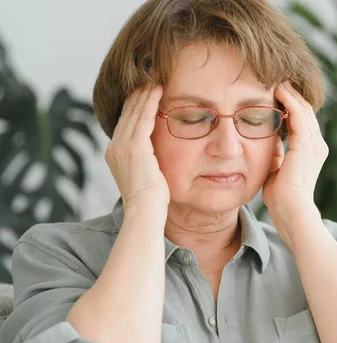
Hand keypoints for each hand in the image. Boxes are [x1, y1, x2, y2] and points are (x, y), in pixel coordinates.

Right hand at [104, 84, 169, 213]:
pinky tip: (159, 90)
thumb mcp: (145, 174)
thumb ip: (146, 159)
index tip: (145, 90)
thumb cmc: (151, 200)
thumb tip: (156, 153)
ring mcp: (123, 146)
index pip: (126, 122)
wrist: (145, 212)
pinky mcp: (134, 147)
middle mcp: (115, 147)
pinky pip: (144, 117)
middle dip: (138, 93)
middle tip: (149, 75)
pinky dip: (151, 102)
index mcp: (116, 153)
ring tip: (155, 78)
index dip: (135, 104)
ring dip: (145, 93)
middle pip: (127, 112)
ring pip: (134, 111)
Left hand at [262, 81, 327, 229]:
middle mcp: (316, 145)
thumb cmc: (282, 197)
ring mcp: (313, 145)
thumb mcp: (277, 169)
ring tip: (278, 79)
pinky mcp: (305, 146)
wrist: (290, 212)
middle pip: (306, 112)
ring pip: (304, 110)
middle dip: (292, 95)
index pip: (303, 121)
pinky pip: (299, 116)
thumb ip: (277, 154)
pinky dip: (290, 101)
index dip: (292, 105)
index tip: (277, 92)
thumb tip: (270, 141)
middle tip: (278, 78)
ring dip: (291, 93)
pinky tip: (279, 90)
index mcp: (311, 151)